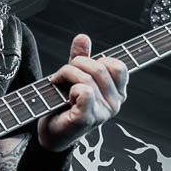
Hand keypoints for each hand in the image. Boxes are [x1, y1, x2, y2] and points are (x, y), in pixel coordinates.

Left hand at [37, 34, 128, 152]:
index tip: (83, 67)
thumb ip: (81, 57)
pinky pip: (84, 91)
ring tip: (58, 83)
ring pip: (88, 77)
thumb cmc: (64, 106)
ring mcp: (103, 113)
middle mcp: (115, 103)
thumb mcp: (74, 77)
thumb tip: (83, 38)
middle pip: (100, 67)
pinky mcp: (88, 118)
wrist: (51, 133)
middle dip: (76, 64)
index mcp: (117, 93)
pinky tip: (64, 97)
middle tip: (62, 74)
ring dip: (66, 74)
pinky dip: (70, 88)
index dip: (98, 60)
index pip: (119, 66)